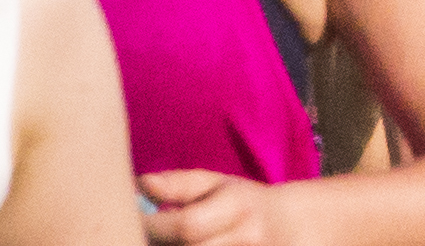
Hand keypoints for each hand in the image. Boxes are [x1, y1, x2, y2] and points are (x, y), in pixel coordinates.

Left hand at [140, 169, 297, 245]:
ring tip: (166, 239)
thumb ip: (179, 184)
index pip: (187, 225)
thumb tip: (140, 184)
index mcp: (237, 206)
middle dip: (157, 243)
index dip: (152, 226)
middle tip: (141, 234)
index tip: (132, 220)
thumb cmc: (243, 204)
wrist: (292, 229)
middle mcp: (245, 237)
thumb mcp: (217, 184)